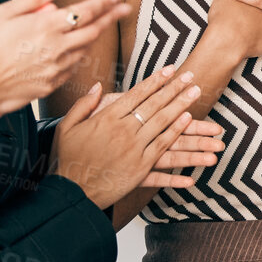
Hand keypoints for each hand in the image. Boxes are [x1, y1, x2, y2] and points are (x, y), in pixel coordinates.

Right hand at [0, 0, 130, 133]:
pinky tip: (77, 52)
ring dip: (94, 37)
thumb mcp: (1, 15)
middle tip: (124, 9)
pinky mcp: (50, 85)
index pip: (84, 11)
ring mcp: (55, 69)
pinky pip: (71, 68)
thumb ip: (30, 0)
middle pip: (93, 30)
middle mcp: (56, 48)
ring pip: (84, 50)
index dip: (103, 3)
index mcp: (46, 27)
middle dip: (111, 17)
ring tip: (101, 27)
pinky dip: (78, 57)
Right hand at [51, 65, 224, 207]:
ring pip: (162, 125)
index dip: (156, 81)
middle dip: (174, 89)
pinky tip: (188, 127)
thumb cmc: (67, 159)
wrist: (71, 191)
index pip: (137, 95)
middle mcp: (123, 131)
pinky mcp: (140, 169)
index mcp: (107, 118)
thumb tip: (98, 86)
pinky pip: (163, 151)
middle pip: (154, 106)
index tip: (171, 69)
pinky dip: (176, 138)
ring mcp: (133, 150)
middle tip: (191, 77)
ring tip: (195, 95)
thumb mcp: (67, 127)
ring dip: (181, 108)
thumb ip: (84, 105)